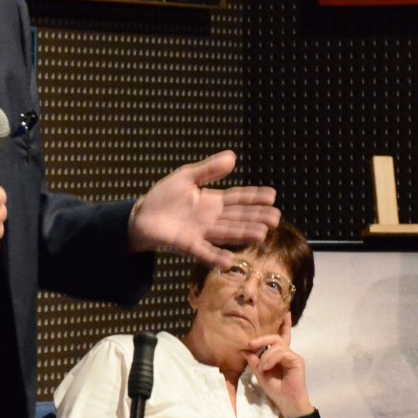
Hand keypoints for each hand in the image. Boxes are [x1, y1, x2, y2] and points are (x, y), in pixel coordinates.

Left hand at [127, 150, 279, 268]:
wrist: (141, 215)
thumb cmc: (164, 197)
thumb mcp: (186, 177)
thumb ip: (209, 169)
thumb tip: (233, 157)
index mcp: (212, 201)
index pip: (238, 198)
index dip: (255, 197)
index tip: (272, 196)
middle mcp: (212, 218)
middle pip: (238, 217)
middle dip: (256, 218)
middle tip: (276, 218)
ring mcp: (201, 232)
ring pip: (227, 233)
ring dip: (243, 234)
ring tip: (262, 234)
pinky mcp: (187, 244)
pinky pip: (204, 252)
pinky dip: (216, 257)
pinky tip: (230, 261)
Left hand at [246, 317, 312, 417]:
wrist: (287, 403)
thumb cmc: (276, 390)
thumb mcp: (261, 374)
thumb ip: (254, 361)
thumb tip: (244, 350)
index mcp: (280, 355)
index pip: (282, 337)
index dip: (285, 325)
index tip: (287, 313)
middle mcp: (287, 353)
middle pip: (275, 338)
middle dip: (261, 339)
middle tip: (249, 344)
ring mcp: (293, 356)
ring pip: (277, 345)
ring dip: (265, 355)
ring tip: (262, 368)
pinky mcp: (297, 360)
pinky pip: (282, 352)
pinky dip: (271, 359)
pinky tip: (267, 368)